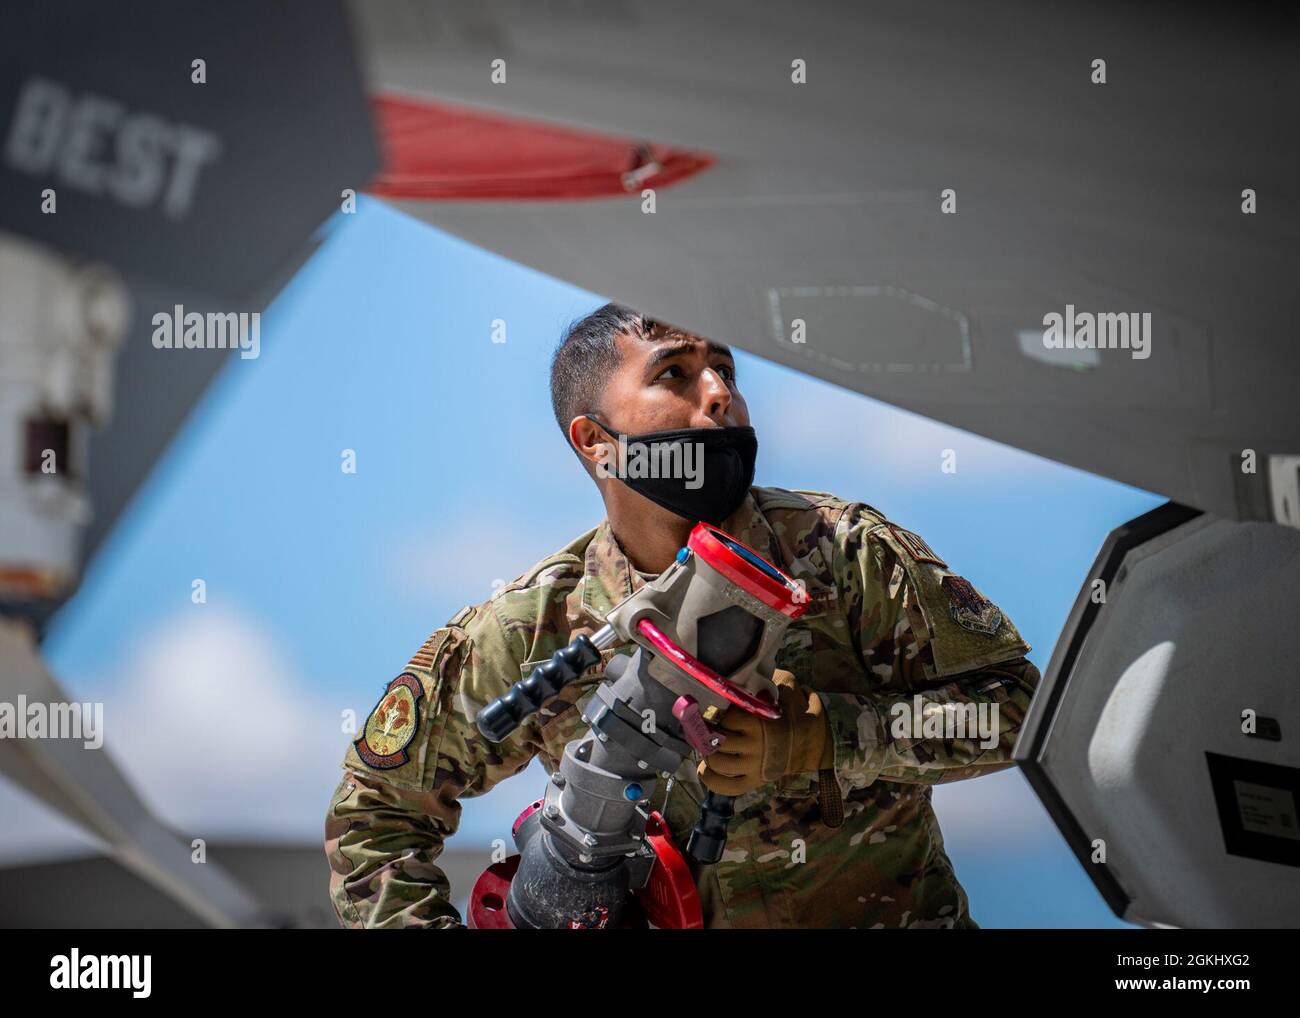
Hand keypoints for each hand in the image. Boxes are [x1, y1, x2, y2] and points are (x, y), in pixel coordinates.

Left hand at [696, 669, 832, 796]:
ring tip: (707, 743)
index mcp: (761, 724)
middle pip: (717, 741)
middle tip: (707, 726)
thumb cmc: (796, 712)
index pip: (727, 718)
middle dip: (708, 732)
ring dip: (707, 752)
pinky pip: (726, 786)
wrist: (814, 743)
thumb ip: (768, 681)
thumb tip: (745, 674)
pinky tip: (704, 768)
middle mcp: (756, 747)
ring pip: (717, 762)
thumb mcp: (788, 689)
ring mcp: (754, 767)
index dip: (719, 712)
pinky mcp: (754, 782)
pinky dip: (710, 778)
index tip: (718, 708)